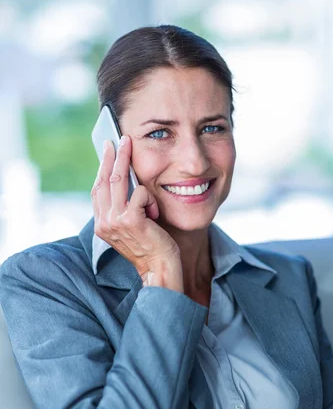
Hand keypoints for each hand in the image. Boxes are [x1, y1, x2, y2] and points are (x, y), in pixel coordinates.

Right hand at [91, 136, 183, 290]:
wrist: (159, 269)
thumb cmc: (150, 248)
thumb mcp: (131, 228)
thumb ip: (123, 210)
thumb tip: (125, 182)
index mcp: (101, 225)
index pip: (97, 190)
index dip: (102, 169)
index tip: (108, 152)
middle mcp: (104, 223)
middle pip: (104, 180)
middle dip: (112, 156)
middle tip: (118, 139)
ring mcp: (115, 222)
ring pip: (118, 180)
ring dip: (125, 159)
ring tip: (129, 144)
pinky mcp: (131, 221)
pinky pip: (140, 194)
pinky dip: (150, 198)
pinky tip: (156, 213)